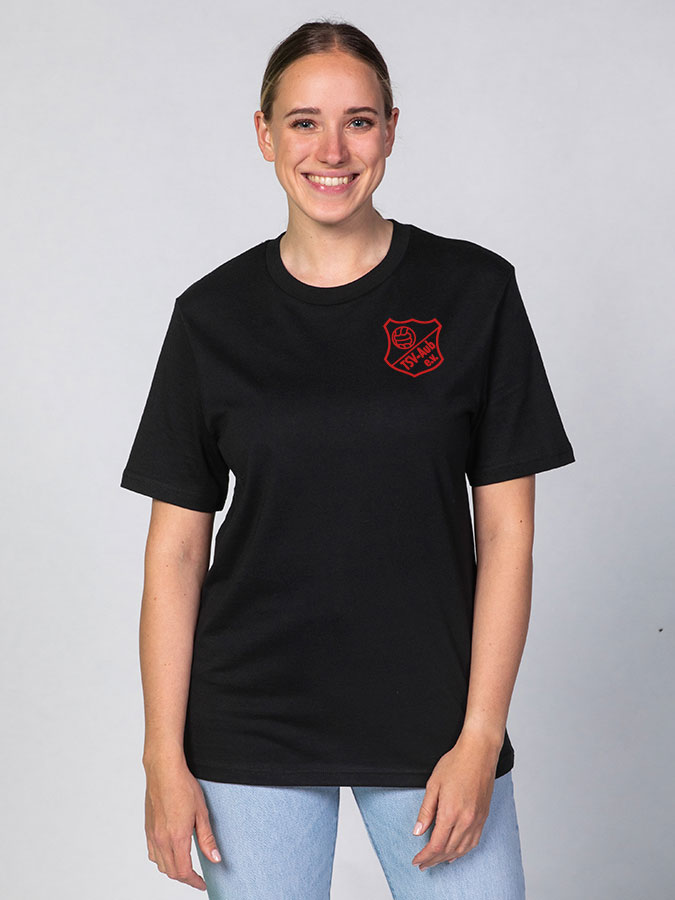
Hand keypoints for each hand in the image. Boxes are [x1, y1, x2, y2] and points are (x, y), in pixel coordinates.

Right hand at [144, 755, 221, 889]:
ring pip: (160, 865)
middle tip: (197, 878)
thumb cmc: (182, 786)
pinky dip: (162, 860)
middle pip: (171, 872)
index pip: (184, 871)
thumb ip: (207, 838)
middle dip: (185, 878)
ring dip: (173, 870)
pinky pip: (153, 853)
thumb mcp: (201, 812)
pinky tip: (170, 853)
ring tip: (186, 867)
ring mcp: (152, 835)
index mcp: (176, 837)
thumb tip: (215, 858)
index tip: (202, 884)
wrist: (163, 770)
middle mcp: (161, 839)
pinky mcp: (148, 829)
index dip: (194, 882)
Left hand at [411, 730, 500, 871]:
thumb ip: (426, 811)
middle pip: (448, 850)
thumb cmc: (455, 764)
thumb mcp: (433, 784)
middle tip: (423, 865)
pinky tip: (455, 853)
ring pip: (462, 849)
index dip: (425, 855)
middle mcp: (466, 820)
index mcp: (451, 812)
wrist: (479, 753)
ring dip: (447, 858)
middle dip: (434, 860)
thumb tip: (418, 831)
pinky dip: (463, 851)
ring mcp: (477, 819)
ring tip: (436, 861)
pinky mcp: (483, 816)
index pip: (436, 844)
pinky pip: (473, 841)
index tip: (416, 860)